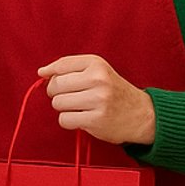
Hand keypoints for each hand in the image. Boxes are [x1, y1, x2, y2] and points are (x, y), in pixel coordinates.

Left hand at [39, 55, 156, 145]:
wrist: (142, 114)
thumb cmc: (114, 92)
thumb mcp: (99, 71)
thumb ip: (71, 68)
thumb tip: (41, 72)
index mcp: (97, 64)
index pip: (60, 65)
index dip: (51, 75)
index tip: (51, 79)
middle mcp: (98, 79)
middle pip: (55, 85)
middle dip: (57, 93)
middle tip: (70, 97)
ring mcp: (98, 99)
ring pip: (58, 103)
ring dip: (64, 108)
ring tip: (79, 108)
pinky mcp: (96, 119)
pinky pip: (64, 120)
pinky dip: (69, 121)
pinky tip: (81, 118)